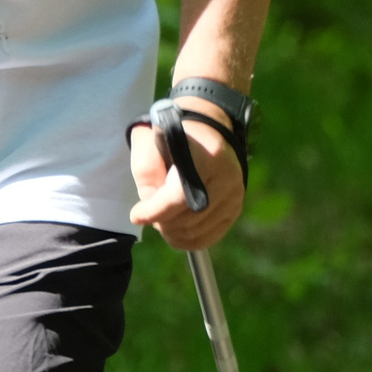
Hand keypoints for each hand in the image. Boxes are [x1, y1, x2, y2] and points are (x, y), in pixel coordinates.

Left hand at [127, 99, 245, 251]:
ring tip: (161, 219)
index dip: (154, 211)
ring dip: (172, 232)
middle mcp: (227, 177)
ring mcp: (235, 194)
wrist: (206, 131)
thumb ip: (146, 177)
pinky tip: (174, 231)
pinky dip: (188, 240)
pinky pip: (209, 237)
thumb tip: (153, 211)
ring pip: (196, 232)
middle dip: (161, 222)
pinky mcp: (235, 208)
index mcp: (207, 155)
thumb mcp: (150, 144)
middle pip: (188, 219)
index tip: (137, 214)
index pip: (179, 197)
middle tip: (149, 214)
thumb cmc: (173, 137)